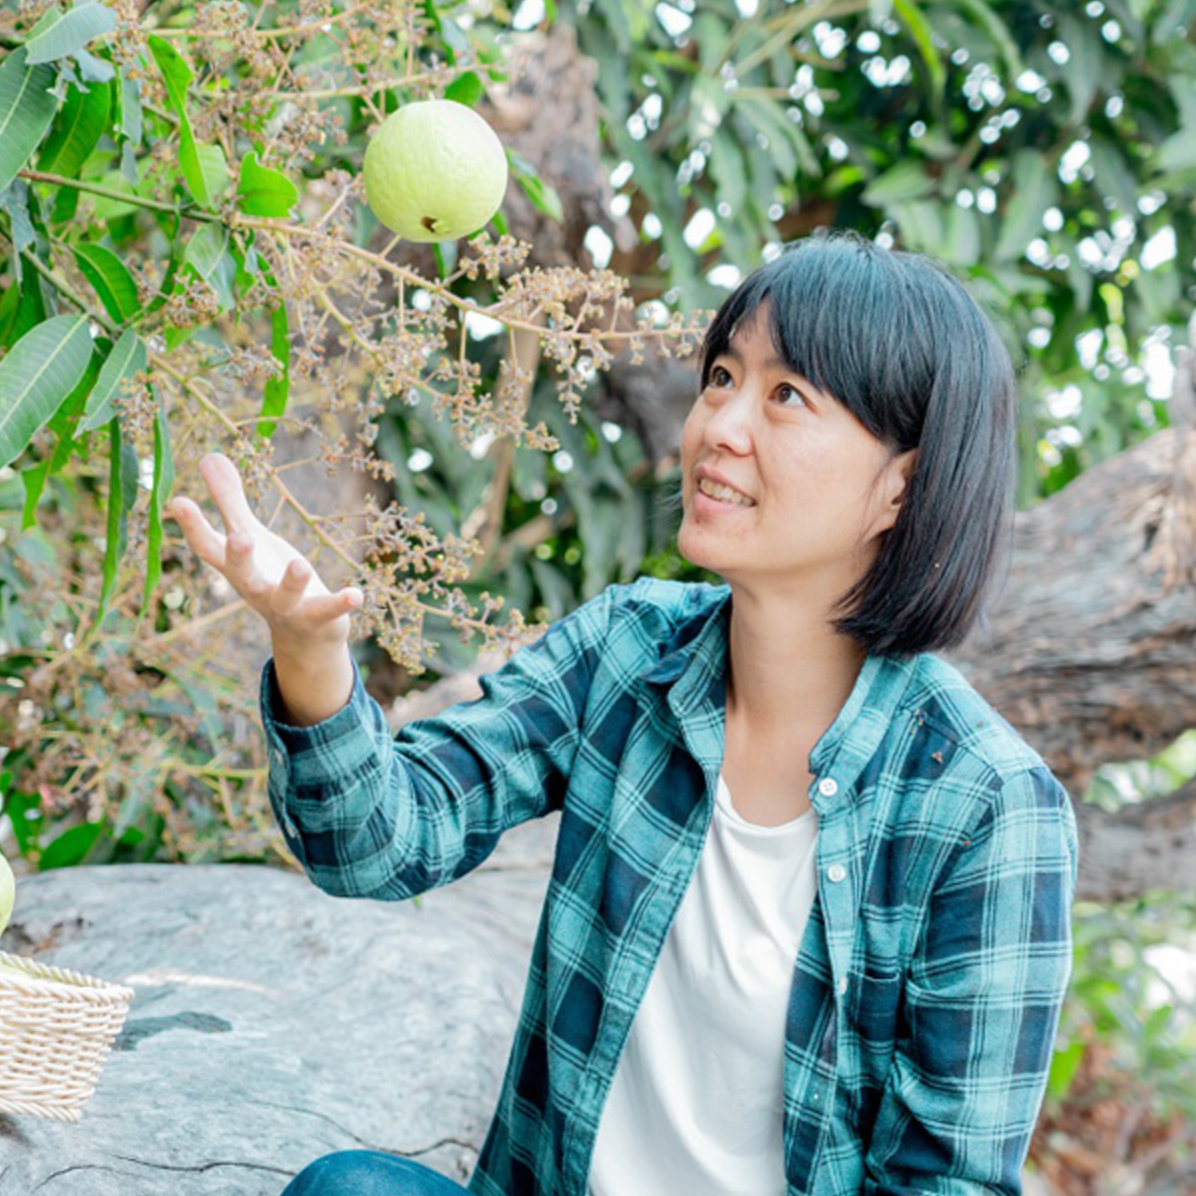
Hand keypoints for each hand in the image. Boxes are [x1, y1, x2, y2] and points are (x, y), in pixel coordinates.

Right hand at [165, 452, 361, 653]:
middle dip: (240, 558)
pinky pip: (329, 611)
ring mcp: (288, 606)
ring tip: (300, 564)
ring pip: (286, 598)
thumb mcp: (249, 536)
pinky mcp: (319, 617)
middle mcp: (257, 589)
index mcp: (238, 567)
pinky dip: (341, 604)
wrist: (302, 635)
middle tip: (240, 537)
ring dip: (292, 583)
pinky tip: (356, 595)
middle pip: (243, 576)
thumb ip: (229, 500)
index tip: (178, 501)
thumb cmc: (269, 575)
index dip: (193, 527)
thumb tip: (208, 455)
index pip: (209, 548)